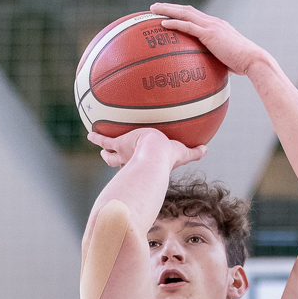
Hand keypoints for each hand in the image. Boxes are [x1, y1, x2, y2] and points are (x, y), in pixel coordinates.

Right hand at [87, 128, 206, 169]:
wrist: (154, 154)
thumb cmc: (167, 158)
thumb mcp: (182, 153)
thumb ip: (194, 152)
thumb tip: (208, 149)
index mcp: (141, 164)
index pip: (135, 165)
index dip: (132, 165)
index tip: (128, 166)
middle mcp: (129, 161)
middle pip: (117, 161)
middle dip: (112, 158)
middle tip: (106, 156)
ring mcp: (122, 152)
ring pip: (109, 151)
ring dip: (103, 148)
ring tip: (96, 143)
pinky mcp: (118, 144)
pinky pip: (104, 140)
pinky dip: (96, 137)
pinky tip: (89, 133)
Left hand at [150, 2, 269, 75]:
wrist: (253, 60)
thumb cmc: (243, 65)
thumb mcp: (227, 62)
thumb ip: (216, 63)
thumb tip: (210, 77)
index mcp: (216, 27)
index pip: (196, 16)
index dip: (181, 13)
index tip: (168, 14)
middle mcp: (213, 22)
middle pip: (187, 10)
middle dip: (170, 7)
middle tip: (154, 7)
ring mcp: (211, 26)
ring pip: (184, 13)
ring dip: (167, 10)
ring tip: (153, 10)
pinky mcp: (210, 34)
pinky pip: (188, 26)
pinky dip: (174, 23)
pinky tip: (162, 24)